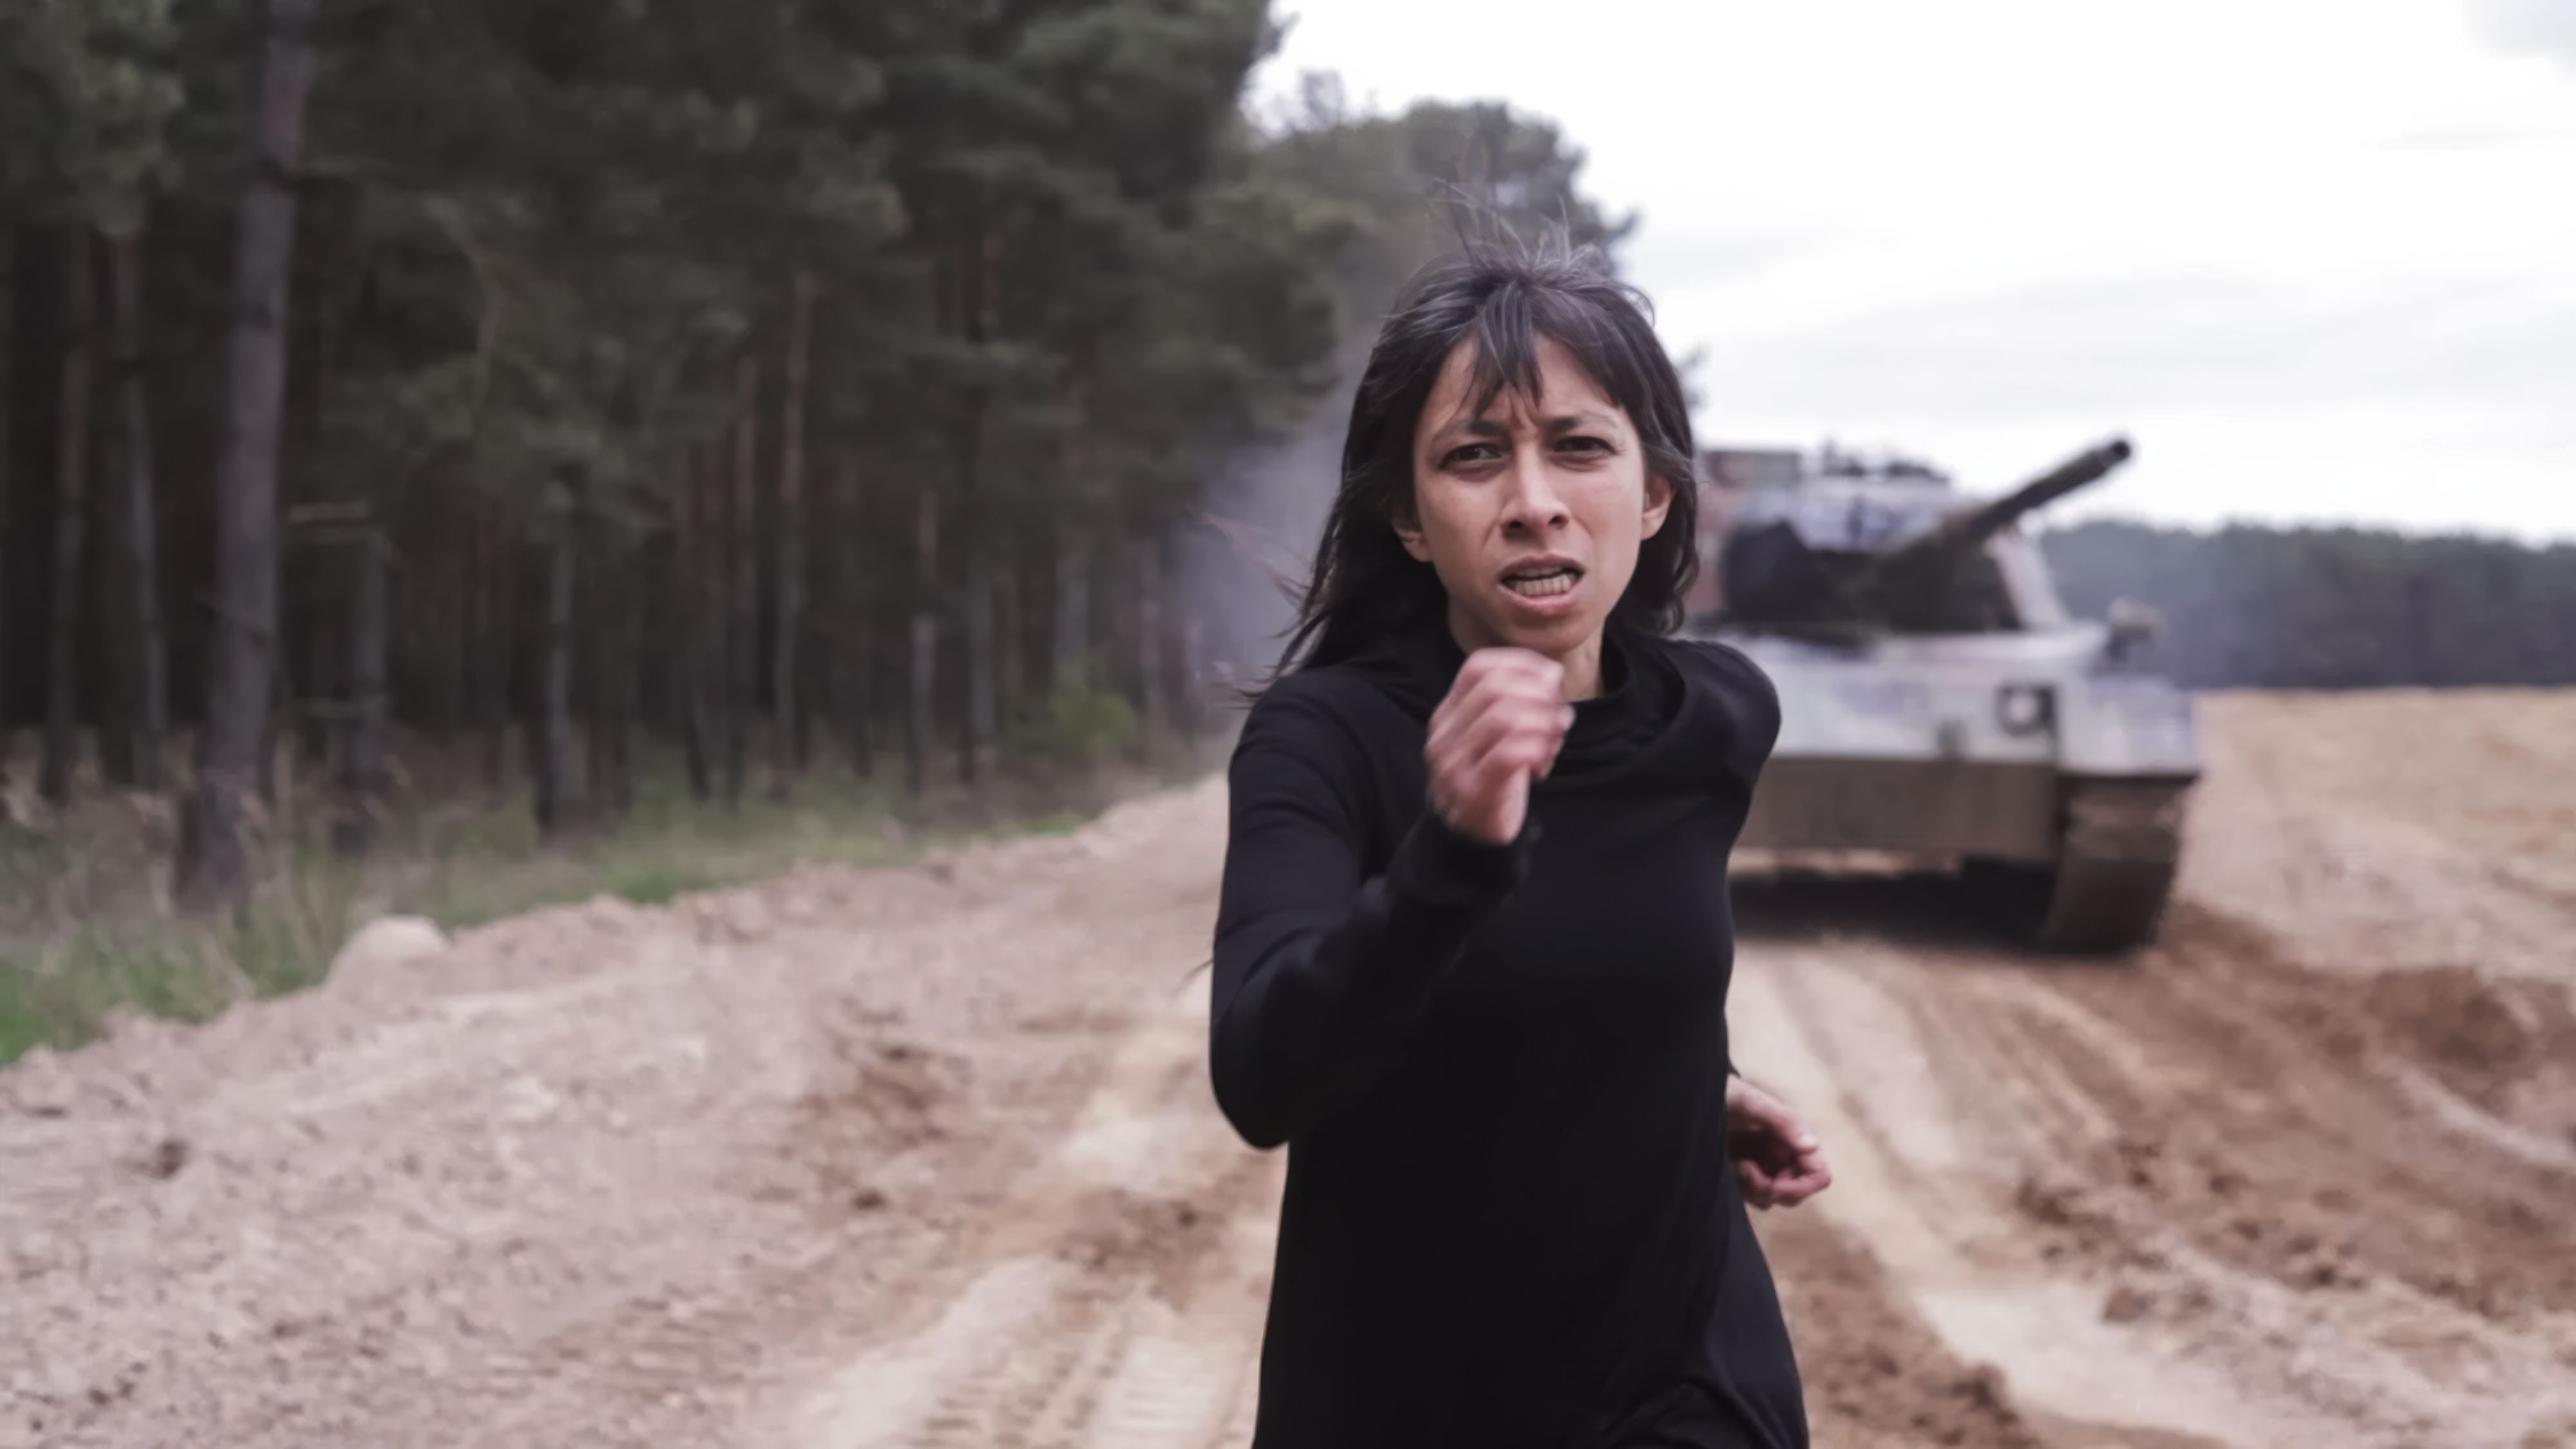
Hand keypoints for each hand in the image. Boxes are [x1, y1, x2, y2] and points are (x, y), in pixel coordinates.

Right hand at [1425, 649, 1573, 845]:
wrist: (1469, 835)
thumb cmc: (1491, 777)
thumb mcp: (1494, 733)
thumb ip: (1515, 703)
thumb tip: (1552, 673)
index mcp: (1448, 713)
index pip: (1478, 667)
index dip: (1521, 664)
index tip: (1551, 681)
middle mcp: (1444, 734)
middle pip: (1495, 688)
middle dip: (1539, 695)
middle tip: (1559, 714)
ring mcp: (1455, 764)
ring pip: (1503, 718)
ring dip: (1542, 723)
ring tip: (1555, 739)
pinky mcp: (1474, 791)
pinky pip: (1508, 755)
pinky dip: (1536, 750)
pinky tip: (1544, 763)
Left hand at [1725, 1076, 1831, 1209]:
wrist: (1700, 1097)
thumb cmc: (1730, 1095)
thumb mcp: (1752, 1102)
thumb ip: (1784, 1120)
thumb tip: (1812, 1146)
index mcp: (1796, 1139)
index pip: (1818, 1175)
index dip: (1800, 1187)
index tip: (1774, 1183)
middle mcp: (1786, 1157)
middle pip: (1796, 1194)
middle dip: (1772, 1190)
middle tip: (1747, 1172)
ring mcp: (1767, 1168)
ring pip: (1774, 1199)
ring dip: (1756, 1191)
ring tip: (1738, 1167)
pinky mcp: (1748, 1176)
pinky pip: (1756, 1198)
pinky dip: (1745, 1191)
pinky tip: (1732, 1171)